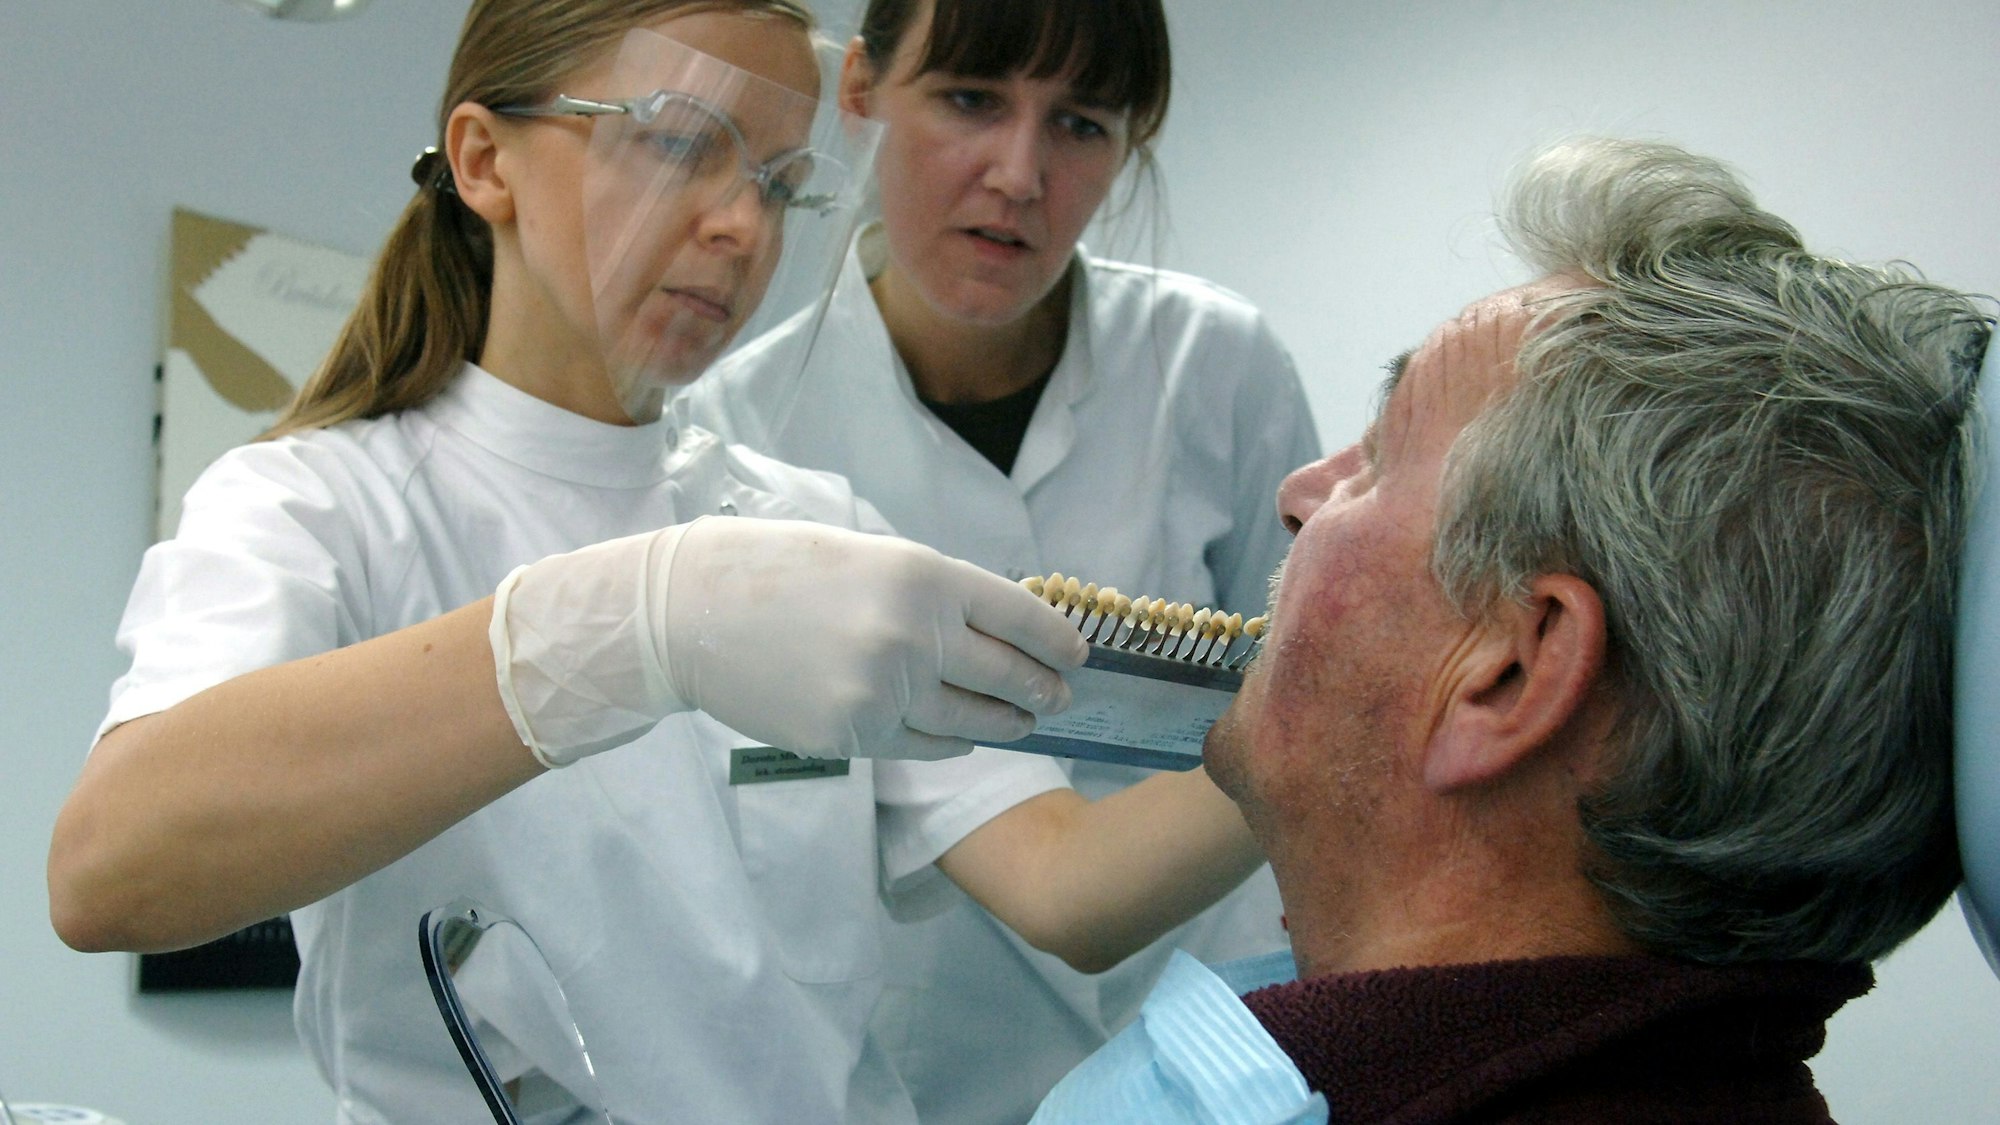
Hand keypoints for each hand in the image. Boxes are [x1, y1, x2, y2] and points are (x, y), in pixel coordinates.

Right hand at [491, 518, 1085, 766]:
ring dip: (1006, 725)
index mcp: (922, 575)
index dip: (1056, 640)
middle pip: (1007, 676)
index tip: (1079, 655)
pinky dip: (951, 743)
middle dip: (1043, 690)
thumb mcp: (868, 555)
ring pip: (971, 722)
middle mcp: (912, 635)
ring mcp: (882, 692)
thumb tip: (992, 627)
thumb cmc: (776, 569)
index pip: (1019, 615)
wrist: (687, 612)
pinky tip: (963, 737)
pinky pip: (923, 745)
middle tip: (1060, 697)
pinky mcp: (852, 736)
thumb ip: (930, 592)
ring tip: (1022, 723)